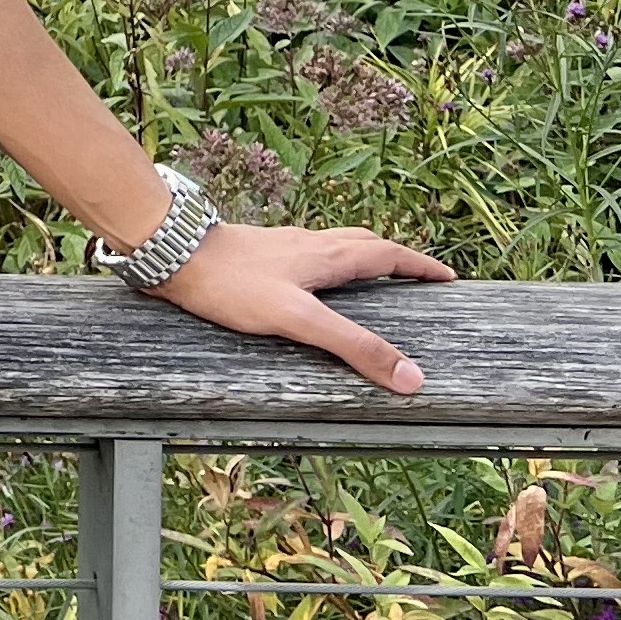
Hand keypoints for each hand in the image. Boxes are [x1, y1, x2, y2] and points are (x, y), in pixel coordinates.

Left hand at [150, 219, 454, 393]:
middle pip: (366, 245)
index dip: (419, 265)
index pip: (388, 254)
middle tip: (417, 276)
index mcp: (328, 255)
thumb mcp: (300, 319)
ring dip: (362, 257)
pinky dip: (327, 264)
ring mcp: (283, 246)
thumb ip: (353, 346)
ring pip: (335, 245)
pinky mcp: (259, 253)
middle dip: (397, 259)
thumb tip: (411, 376)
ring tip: (372, 277)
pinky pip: (308, 255)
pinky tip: (310, 282)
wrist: (173, 252)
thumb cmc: (232, 283)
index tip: (447, 276)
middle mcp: (310, 243)